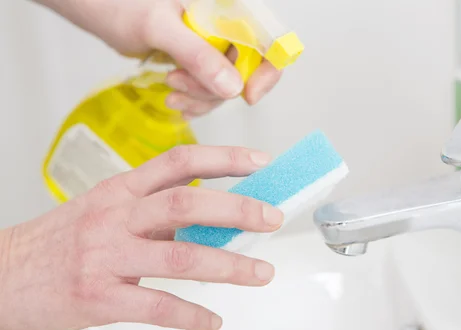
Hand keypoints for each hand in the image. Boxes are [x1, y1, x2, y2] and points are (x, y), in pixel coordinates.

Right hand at [0, 145, 282, 329]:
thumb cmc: (56, 244)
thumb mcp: (103, 211)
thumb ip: (151, 211)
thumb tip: (210, 216)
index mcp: (119, 190)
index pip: (179, 162)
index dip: (224, 159)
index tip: (260, 163)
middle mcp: (115, 217)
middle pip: (187, 203)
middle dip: (238, 209)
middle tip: (272, 218)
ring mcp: (106, 257)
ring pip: (180, 255)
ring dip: (229, 265)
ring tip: (261, 273)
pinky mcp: (98, 298)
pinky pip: (156, 307)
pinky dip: (191, 315)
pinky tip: (212, 321)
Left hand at [38, 0, 281, 115]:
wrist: (104, 14)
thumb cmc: (125, 7)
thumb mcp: (160, 28)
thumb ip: (196, 54)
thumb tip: (233, 88)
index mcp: (228, 11)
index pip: (270, 41)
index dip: (268, 70)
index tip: (247, 95)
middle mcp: (228, 30)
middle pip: (248, 72)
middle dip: (215, 88)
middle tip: (179, 81)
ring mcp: (216, 50)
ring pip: (228, 89)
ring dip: (200, 97)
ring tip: (171, 87)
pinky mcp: (203, 67)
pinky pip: (212, 94)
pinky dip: (194, 102)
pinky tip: (174, 97)